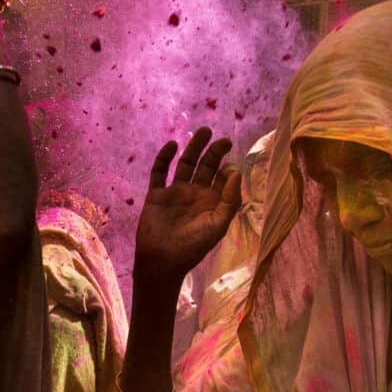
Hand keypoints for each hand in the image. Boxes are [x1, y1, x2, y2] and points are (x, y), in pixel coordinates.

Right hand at [134, 127, 240, 289]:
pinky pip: (159, 172)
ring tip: (203, 131)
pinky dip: (164, 158)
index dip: (227, 170)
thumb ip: (229, 200)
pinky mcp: (156, 194)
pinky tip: (172, 145)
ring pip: (184, 164)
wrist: (162, 260)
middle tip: (223, 139)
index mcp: (211, 203)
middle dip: (214, 152)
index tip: (230, 166)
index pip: (222, 179)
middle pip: (205, 167)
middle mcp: (194, 194)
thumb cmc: (193, 246)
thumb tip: (235, 171)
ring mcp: (174, 193)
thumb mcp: (218, 225)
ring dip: (193, 148)